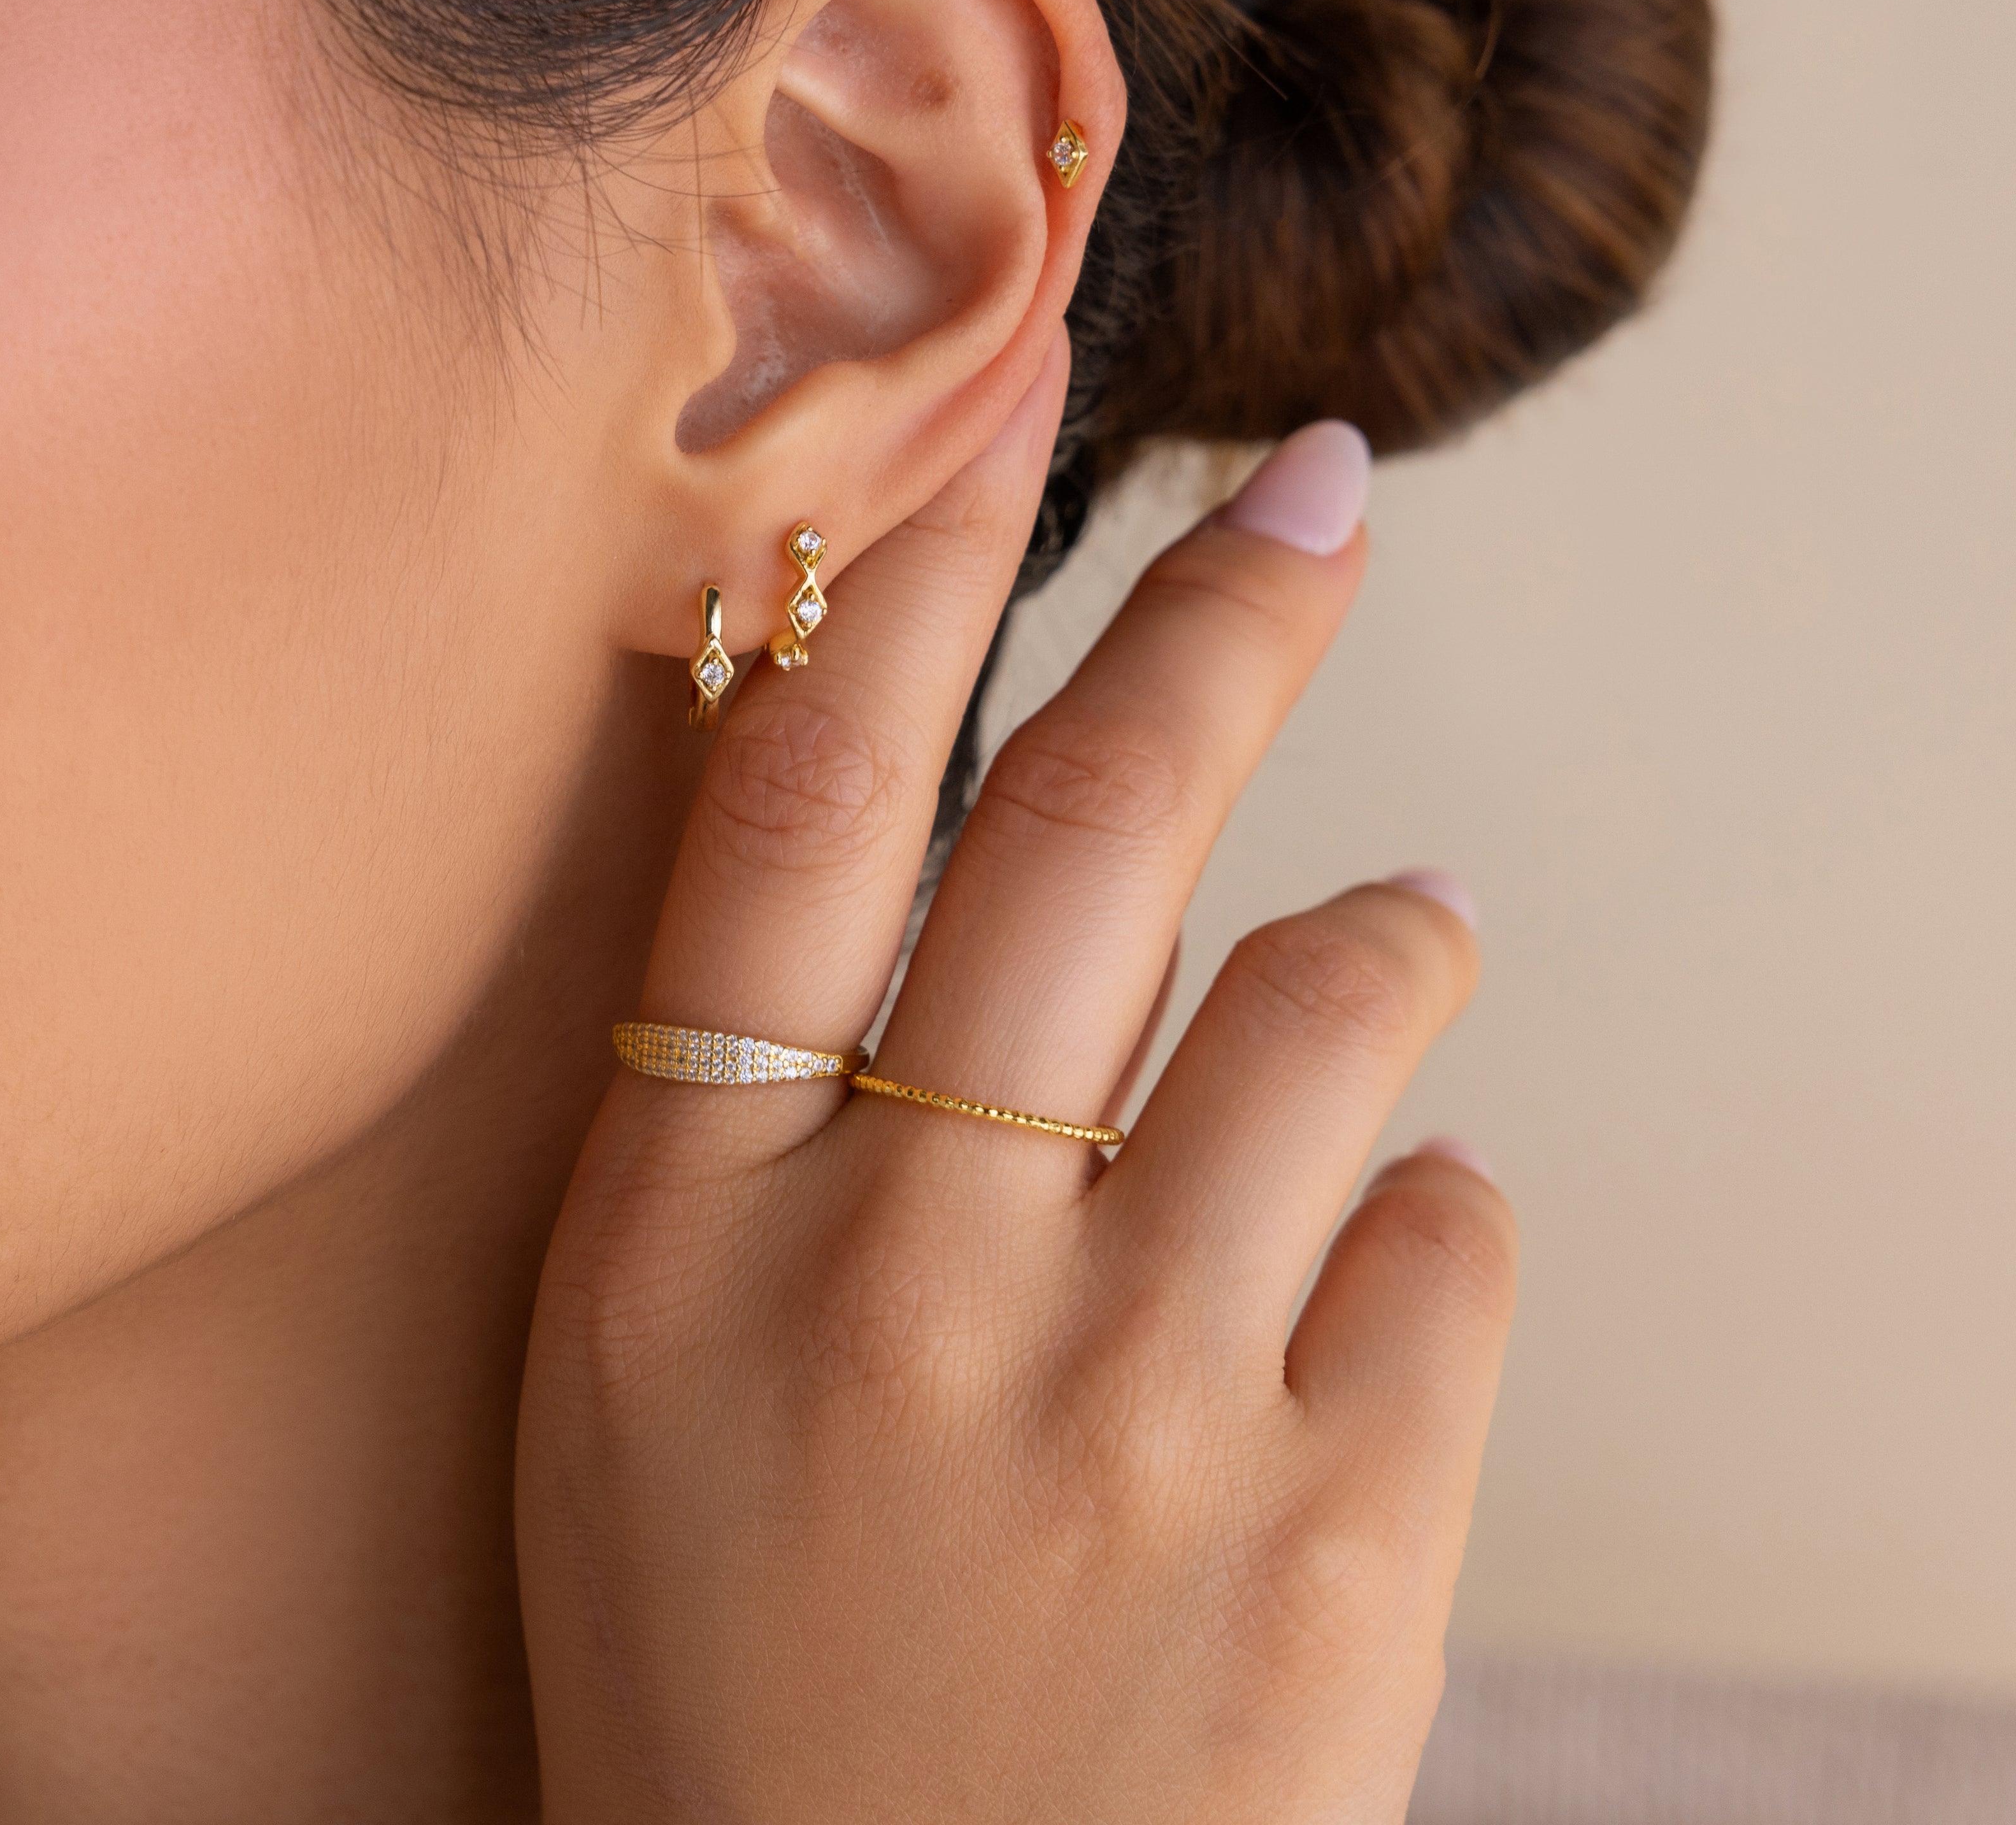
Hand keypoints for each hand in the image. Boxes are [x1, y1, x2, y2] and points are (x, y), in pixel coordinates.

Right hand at [517, 339, 1514, 1822]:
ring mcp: (1127, 1411)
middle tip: (1319, 498)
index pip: (797, 815)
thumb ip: (762, 1116)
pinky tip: (1355, 1314)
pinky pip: (1452, 1243)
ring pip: (1336, 1002)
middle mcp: (898, 1281)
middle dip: (1227, 623)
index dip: (901, 583)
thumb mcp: (641, 1379)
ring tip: (1400, 938)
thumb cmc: (732, 1677)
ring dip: (1388, 941)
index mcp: (684, 1236)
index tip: (995, 417)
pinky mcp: (1337, 1541)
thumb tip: (975, 850)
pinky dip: (1425, 1233)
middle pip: (1092, 830)